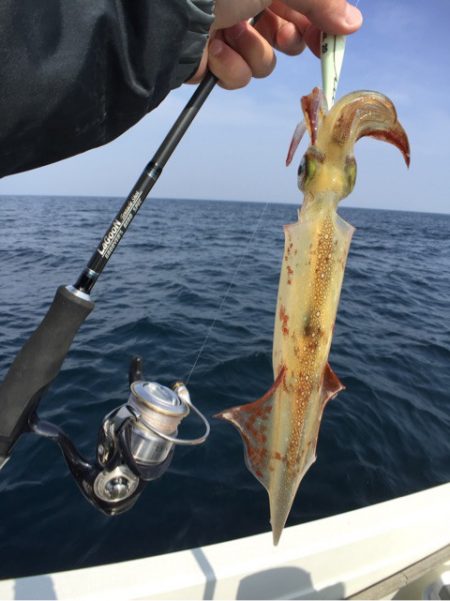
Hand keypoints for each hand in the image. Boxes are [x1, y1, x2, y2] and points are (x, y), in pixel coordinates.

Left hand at [188, 0, 361, 88]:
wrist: (170, 12)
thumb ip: (320, 0)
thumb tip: (353, 23)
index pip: (305, 7)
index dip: (321, 25)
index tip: (332, 43)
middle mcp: (249, 5)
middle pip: (289, 36)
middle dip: (286, 38)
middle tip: (282, 35)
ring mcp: (231, 34)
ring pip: (265, 61)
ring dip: (253, 50)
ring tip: (234, 32)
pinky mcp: (214, 61)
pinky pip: (239, 77)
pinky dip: (229, 65)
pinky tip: (213, 48)